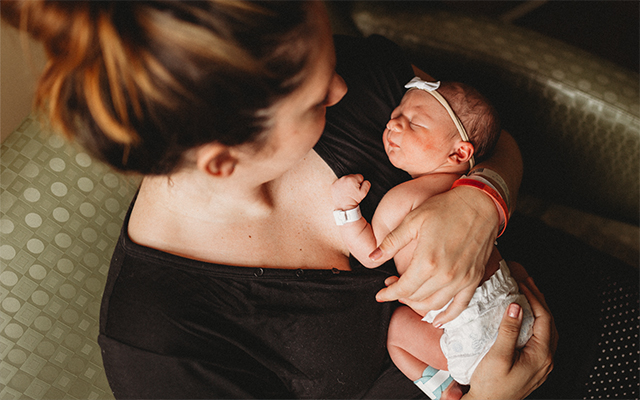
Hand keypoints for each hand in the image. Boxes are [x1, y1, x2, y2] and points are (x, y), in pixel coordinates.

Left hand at [331, 174, 370, 209]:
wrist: (344, 208)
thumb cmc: (353, 200)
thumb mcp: (364, 193)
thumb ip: (367, 184)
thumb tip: (365, 181)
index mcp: (352, 179)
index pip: (360, 176)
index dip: (360, 183)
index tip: (357, 188)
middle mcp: (344, 178)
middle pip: (352, 177)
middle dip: (353, 182)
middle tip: (353, 191)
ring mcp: (337, 181)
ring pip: (346, 179)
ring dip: (347, 184)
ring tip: (348, 191)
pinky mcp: (333, 185)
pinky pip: (339, 183)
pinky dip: (341, 186)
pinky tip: (343, 192)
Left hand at [372, 186, 497, 321]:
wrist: (480, 203)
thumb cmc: (445, 208)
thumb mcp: (413, 220)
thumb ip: (391, 242)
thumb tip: (373, 257)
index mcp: (427, 261)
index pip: (403, 288)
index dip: (388, 293)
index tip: (380, 293)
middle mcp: (445, 275)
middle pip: (417, 298)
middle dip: (401, 296)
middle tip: (393, 286)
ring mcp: (462, 279)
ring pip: (435, 305)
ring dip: (419, 305)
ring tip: (409, 297)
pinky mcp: (474, 279)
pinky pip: (460, 306)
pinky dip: (447, 316)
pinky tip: (437, 320)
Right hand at [462, 278, 557, 399]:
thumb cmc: (491, 386)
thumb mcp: (498, 356)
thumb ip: (509, 331)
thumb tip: (516, 307)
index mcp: (541, 355)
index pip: (544, 318)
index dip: (534, 298)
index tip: (522, 285)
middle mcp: (546, 360)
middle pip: (549, 323)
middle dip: (539, 300)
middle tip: (528, 283)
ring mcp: (541, 364)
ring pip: (547, 330)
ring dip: (539, 311)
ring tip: (528, 296)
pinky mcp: (534, 366)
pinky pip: (540, 338)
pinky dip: (535, 322)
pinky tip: (525, 318)